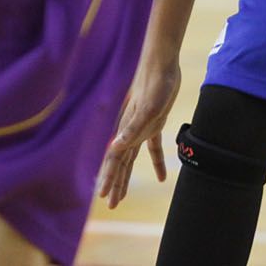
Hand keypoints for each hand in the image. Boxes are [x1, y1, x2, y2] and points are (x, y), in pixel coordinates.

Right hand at [96, 50, 181, 208]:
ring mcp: (141, 126)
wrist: (162, 61)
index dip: (109, 178)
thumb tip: (114, 147)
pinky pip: (153, 147)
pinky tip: (161, 177)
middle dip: (116, 183)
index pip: (114, 160)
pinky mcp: (155, 121)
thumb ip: (132, 128)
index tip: (103, 197)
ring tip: (123, 195)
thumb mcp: (148, 108)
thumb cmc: (155, 82)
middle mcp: (130, 130)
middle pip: (120, 163)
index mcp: (126, 130)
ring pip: (132, 157)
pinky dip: (156, 163)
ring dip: (127, 176)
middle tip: (112, 205)